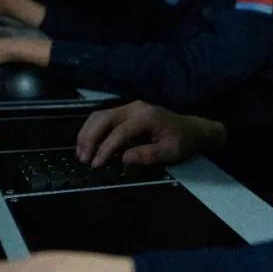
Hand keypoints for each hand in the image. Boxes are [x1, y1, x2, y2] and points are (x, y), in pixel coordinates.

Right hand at [76, 101, 226, 168]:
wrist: (192, 129)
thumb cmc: (182, 141)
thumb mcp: (170, 152)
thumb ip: (148, 154)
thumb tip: (124, 158)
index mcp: (147, 116)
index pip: (120, 131)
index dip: (106, 147)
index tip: (96, 164)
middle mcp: (136, 108)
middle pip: (105, 118)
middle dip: (90, 138)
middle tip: (83, 159)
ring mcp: (130, 107)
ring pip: (100, 115)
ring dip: (87, 133)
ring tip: (81, 154)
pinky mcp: (126, 112)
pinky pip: (104, 117)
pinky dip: (92, 130)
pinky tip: (87, 145)